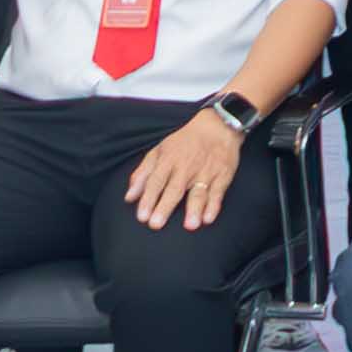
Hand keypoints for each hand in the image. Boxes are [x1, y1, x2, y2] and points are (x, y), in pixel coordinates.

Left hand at [124, 104, 251, 230]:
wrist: (217, 126)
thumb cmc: (184, 141)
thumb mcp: (159, 151)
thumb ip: (143, 174)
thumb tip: (129, 197)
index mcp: (168, 160)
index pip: (156, 181)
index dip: (148, 199)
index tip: (142, 216)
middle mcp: (186, 167)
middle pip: (174, 189)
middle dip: (165, 206)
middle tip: (156, 224)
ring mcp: (205, 172)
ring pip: (198, 192)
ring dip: (194, 209)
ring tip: (190, 226)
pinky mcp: (222, 176)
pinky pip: (218, 192)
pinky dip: (214, 205)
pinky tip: (209, 218)